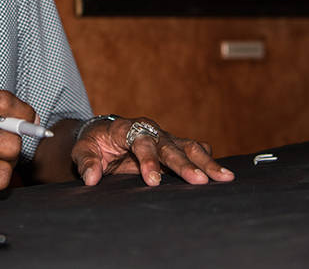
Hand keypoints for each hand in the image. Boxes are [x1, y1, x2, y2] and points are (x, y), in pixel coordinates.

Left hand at [72, 116, 234, 186]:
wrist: (104, 134)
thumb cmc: (94, 142)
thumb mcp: (82, 149)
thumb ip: (86, 162)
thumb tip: (90, 178)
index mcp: (127, 128)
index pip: (141, 143)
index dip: (148, 161)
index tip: (152, 181)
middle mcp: (150, 130)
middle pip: (170, 146)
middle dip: (185, 164)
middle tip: (199, 181)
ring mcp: (165, 137)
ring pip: (189, 147)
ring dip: (207, 162)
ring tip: (226, 178)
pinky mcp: (174, 146)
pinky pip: (194, 149)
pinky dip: (208, 160)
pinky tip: (222, 174)